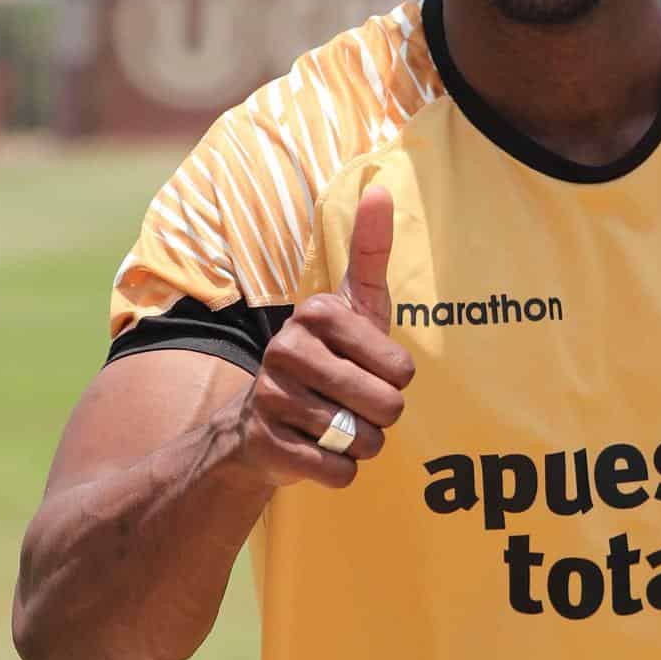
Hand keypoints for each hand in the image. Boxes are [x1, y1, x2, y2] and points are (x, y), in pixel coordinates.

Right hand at [233, 184, 414, 487]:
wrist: (259, 423)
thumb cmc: (328, 357)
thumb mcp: (353, 305)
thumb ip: (371, 251)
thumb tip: (381, 187)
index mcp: (317, 313)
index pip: (401, 369)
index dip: (396, 379)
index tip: (368, 369)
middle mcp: (288, 349)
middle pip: (387, 406)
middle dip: (382, 416)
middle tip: (355, 405)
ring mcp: (273, 397)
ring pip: (364, 442)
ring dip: (361, 444)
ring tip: (335, 425)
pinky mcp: (266, 443)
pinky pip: (338, 471)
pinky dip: (340, 471)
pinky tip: (317, 449)